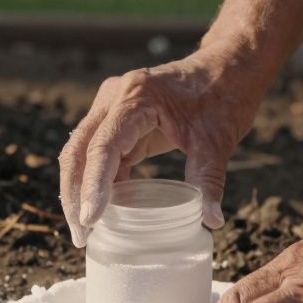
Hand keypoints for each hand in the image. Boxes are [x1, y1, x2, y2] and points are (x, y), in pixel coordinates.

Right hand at [59, 44, 263, 246]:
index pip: (103, 146)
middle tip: (81, 235)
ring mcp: (112, 106)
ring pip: (81, 152)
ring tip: (85, 231)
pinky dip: (98, 182)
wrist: (227, 67)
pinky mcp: (119, 119)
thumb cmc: (223, 96)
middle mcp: (115, 98)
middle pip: (79, 150)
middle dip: (75, 194)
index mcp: (136, 97)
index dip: (93, 185)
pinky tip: (103, 212)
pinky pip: (99, 153)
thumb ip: (209, 180)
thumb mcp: (217, 140)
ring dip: (79, 190)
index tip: (91, 220)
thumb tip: (212, 221)